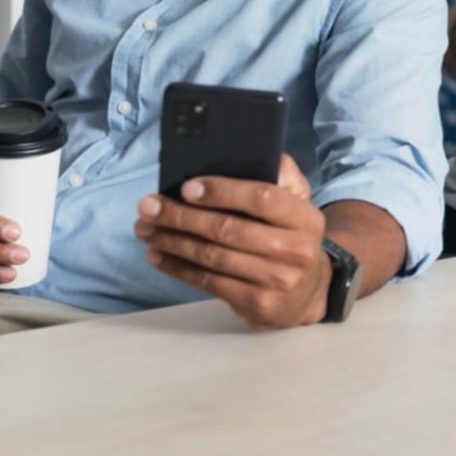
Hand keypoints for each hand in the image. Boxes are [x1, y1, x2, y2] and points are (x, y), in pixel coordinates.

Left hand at [134, 154, 328, 328]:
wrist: (309, 292)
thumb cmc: (291, 237)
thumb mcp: (298, 203)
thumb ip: (280, 175)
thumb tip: (248, 151)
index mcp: (305, 218)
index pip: (262, 198)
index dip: (222, 191)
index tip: (187, 187)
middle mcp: (295, 251)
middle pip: (228, 230)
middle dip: (181, 216)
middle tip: (148, 206)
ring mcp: (276, 281)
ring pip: (212, 256)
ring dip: (172, 241)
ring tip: (146, 229)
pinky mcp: (256, 304)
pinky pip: (208, 282)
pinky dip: (177, 267)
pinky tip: (158, 255)